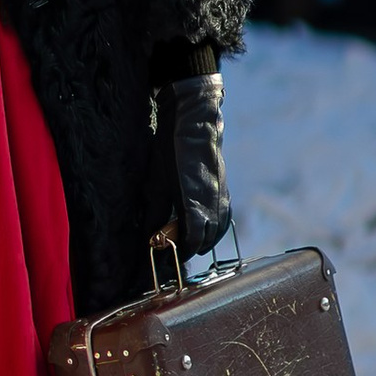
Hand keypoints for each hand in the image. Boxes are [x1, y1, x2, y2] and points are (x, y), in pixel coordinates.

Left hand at [161, 70, 232, 258]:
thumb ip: (155, 213)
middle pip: (207, 239)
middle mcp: (213, 204)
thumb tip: (151, 237)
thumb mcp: (156, 182)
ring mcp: (221, 196)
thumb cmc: (170, 150)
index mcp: (194, 205)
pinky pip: (224, 216)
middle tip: (178, 250)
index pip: (192, 241)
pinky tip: (205, 225)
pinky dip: (216, 227)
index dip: (182, 251)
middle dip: (193, 247)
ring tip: (191, 242)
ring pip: (218, 229)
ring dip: (206, 239)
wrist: (194, 120)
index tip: (171, 255)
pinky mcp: (224, 188)